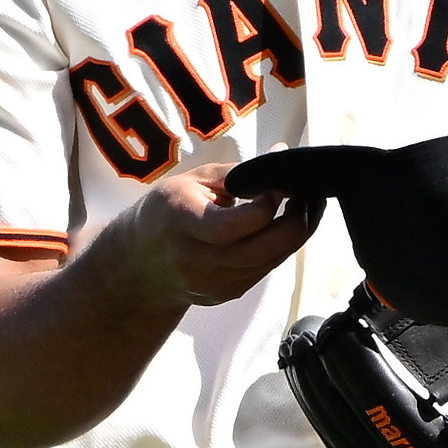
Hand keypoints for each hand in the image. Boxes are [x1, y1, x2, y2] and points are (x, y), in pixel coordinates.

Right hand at [111, 153, 317, 307]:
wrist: (140, 264)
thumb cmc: (167, 212)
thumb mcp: (193, 182)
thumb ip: (240, 173)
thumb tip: (283, 153)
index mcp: (181, 223)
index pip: (235, 225)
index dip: (268, 205)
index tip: (280, 185)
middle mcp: (196, 260)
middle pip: (262, 249)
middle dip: (296, 222)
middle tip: (308, 196)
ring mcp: (213, 283)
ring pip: (271, 262)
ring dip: (296, 235)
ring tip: (305, 207)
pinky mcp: (227, 293)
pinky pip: (265, 270)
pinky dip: (281, 249)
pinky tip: (286, 227)